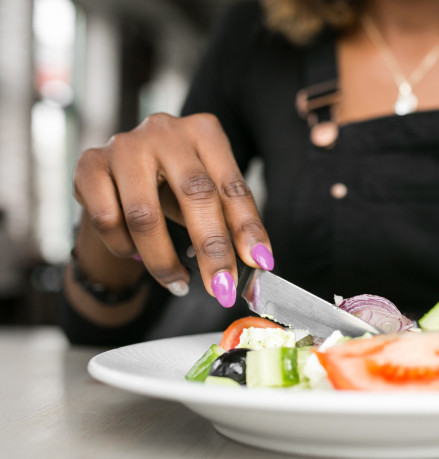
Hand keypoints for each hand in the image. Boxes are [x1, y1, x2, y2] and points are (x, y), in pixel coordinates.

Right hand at [73, 113, 272, 306]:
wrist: (120, 173)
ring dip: (164, 260)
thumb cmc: (175, 185)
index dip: (248, 227)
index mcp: (204, 132)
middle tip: (222, 288)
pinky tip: (137, 254)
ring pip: (145, 215)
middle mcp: (165, 131)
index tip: (260, 263)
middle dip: (211, 249)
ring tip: (179, 283)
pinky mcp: (88, 165)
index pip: (232, 185)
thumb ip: (231, 225)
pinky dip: (125, 248)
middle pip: (194, 194)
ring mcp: (123, 145)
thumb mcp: (208, 195)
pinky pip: (107, 220)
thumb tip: (257, 266)